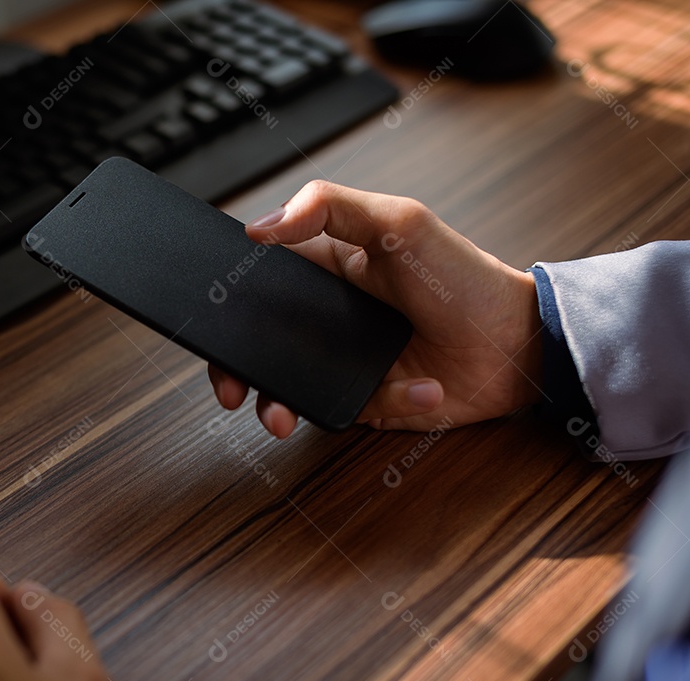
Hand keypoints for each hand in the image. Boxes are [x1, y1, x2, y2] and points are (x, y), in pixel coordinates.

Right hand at [208, 180, 542, 435]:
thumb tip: (259, 226)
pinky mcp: (372, 401)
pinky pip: (353, 411)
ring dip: (282, 405)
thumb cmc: (464, 276)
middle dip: (240, 372)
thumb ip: (329, 206)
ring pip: (292, 388)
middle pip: (264, 345)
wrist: (519, 342)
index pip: (262, 284)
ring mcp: (348, 363)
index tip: (214, 325)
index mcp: (327, 271)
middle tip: (231, 390)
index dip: (232, 304)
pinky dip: (388, 404)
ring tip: (281, 419)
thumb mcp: (398, 221)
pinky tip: (422, 389)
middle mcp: (331, 319)